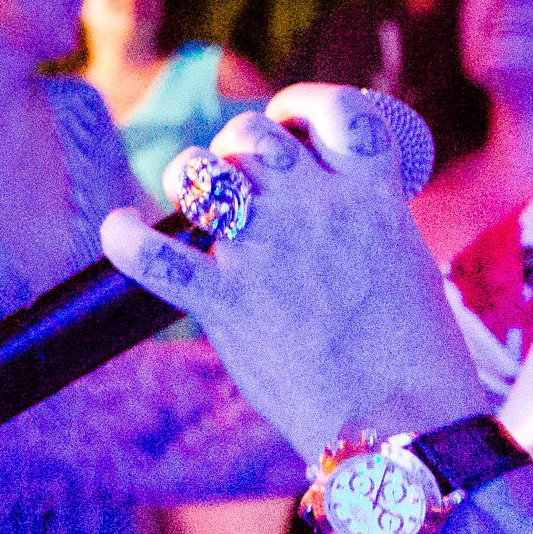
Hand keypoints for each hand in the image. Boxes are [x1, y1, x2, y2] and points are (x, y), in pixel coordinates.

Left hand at [96, 83, 487, 457]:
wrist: (405, 428)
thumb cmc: (415, 360)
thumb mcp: (403, 265)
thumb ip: (358, 228)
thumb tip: (312, 215)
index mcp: (373, 197)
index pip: (337, 112)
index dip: (304, 105)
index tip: (290, 121)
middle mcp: (316, 209)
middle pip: (252, 135)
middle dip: (237, 146)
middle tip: (240, 178)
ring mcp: (267, 252)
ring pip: (203, 174)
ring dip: (190, 178)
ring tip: (195, 202)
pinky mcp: (227, 303)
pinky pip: (155, 255)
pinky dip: (126, 240)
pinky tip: (117, 230)